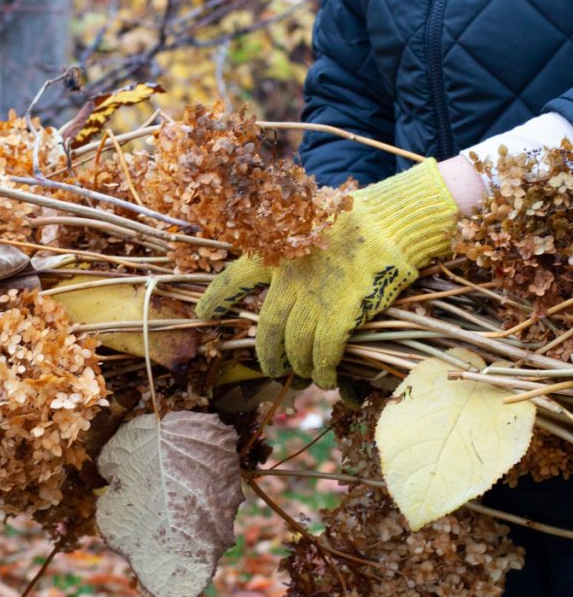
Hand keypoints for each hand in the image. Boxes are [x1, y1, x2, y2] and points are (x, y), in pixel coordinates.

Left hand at [195, 159, 459, 388]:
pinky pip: (325, 351)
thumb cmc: (362, 219)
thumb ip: (299, 253)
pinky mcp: (343, 310)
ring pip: (296, 346)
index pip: (236, 276)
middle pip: (268, 328)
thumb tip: (297, 284)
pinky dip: (325, 369)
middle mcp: (290, 277)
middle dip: (268, 354)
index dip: (217, 296)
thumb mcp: (316, 226)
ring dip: (301, 366)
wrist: (395, 218)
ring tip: (309, 375)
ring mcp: (315, 295)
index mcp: (278, 252)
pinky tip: (329, 378)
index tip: (202, 312)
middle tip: (271, 368)